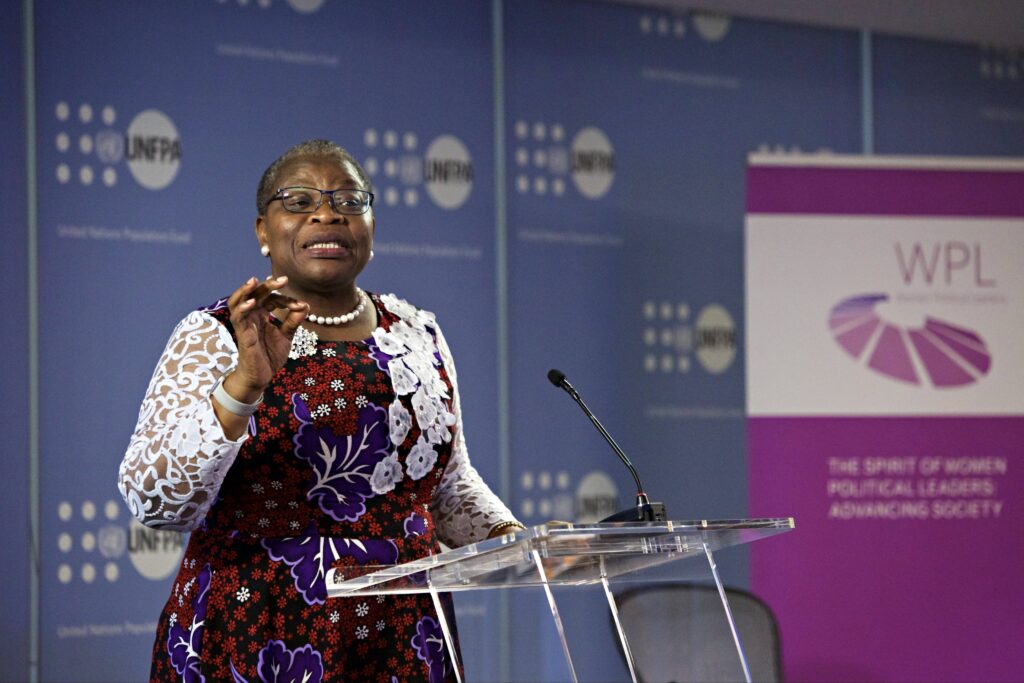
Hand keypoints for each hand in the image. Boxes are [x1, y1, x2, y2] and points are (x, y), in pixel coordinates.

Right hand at [222, 275, 307, 401]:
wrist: (261, 377)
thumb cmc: (270, 356)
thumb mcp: (286, 336)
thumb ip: (293, 321)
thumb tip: (306, 305)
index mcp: (261, 314)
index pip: (272, 299)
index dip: (287, 299)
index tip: (301, 305)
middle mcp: (251, 316)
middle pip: (255, 294)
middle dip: (268, 286)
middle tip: (283, 279)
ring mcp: (244, 324)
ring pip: (238, 301)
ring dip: (245, 290)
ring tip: (254, 281)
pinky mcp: (241, 334)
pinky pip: (238, 318)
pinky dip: (242, 309)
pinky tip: (251, 303)